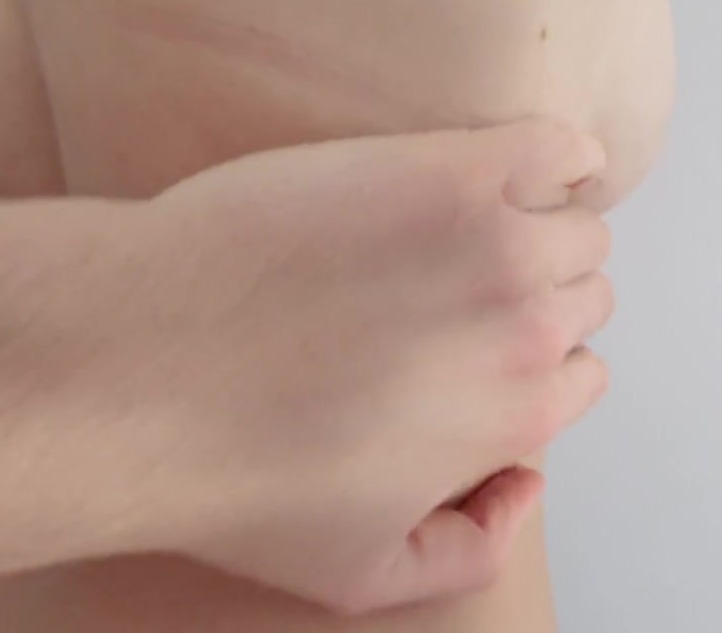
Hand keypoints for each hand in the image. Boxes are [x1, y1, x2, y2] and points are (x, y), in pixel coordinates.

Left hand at [0, 120, 613, 614]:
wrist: (140, 363)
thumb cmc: (229, 464)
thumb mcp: (357, 574)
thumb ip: (469, 552)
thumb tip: (525, 486)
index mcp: (513, 417)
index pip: (578, 377)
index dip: (531, 364)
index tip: (484, 343)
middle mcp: (524, 328)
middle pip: (581, 296)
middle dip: (540, 297)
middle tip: (468, 287)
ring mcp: (492, 239)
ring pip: (577, 225)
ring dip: (549, 227)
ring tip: (484, 227)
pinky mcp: (445, 169)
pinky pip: (556, 147)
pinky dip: (564, 155)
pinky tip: (533, 164)